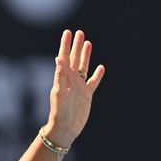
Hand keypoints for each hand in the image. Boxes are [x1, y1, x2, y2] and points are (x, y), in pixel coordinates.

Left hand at [43, 29, 104, 146]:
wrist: (65, 128)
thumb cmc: (59, 112)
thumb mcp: (59, 93)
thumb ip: (60, 75)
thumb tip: (59, 58)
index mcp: (63, 77)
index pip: (64, 57)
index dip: (66, 45)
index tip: (68, 32)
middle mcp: (71, 80)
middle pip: (74, 59)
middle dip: (76, 46)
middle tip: (79, 32)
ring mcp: (79, 86)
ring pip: (83, 67)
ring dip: (86, 55)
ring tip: (88, 43)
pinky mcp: (87, 95)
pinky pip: (93, 82)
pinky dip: (97, 74)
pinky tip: (101, 67)